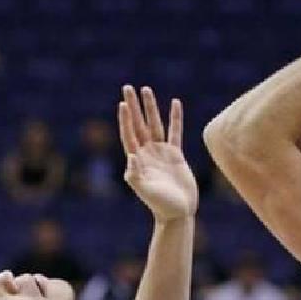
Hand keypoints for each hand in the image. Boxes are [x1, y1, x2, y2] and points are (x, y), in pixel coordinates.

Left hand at [118, 85, 198, 220]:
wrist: (178, 212)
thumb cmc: (160, 204)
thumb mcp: (145, 191)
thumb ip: (136, 175)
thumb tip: (131, 156)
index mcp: (137, 160)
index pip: (129, 134)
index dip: (126, 119)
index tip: (123, 104)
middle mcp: (147, 153)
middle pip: (139, 124)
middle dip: (133, 106)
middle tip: (128, 87)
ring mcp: (161, 152)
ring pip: (155, 124)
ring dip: (151, 107)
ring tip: (146, 89)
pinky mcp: (175, 154)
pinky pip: (174, 131)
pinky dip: (175, 118)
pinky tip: (175, 103)